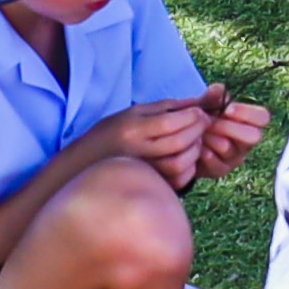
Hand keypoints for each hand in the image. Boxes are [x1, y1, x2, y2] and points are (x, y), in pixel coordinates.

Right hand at [81, 98, 211, 186]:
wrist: (85, 161)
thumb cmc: (111, 132)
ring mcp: (143, 172)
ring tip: (195, 140)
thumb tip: (196, 103)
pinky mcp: (148, 185)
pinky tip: (187, 158)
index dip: (190, 116)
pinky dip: (189, 168)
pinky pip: (177, 180)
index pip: (168, 123)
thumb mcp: (133, 112)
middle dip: (197, 130)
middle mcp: (137, 153)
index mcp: (132, 130)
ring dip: (195, 150)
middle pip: (177, 143)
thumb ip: (165, 107)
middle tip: (203, 123)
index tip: (201, 112)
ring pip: (180, 164)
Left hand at [191, 85, 269, 182]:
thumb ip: (212, 97)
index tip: (227, 110)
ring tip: (198, 132)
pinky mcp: (220, 170)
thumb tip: (219, 89)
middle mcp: (246, 142)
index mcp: (248, 123)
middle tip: (209, 122)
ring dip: (209, 137)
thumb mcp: (205, 105)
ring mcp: (234, 158)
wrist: (183, 141)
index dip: (247, 112)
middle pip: (254, 136)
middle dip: (228, 127)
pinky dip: (201, 152)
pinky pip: (214, 162)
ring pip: (228, 148)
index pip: (263, 118)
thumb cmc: (201, 120)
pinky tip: (194, 145)